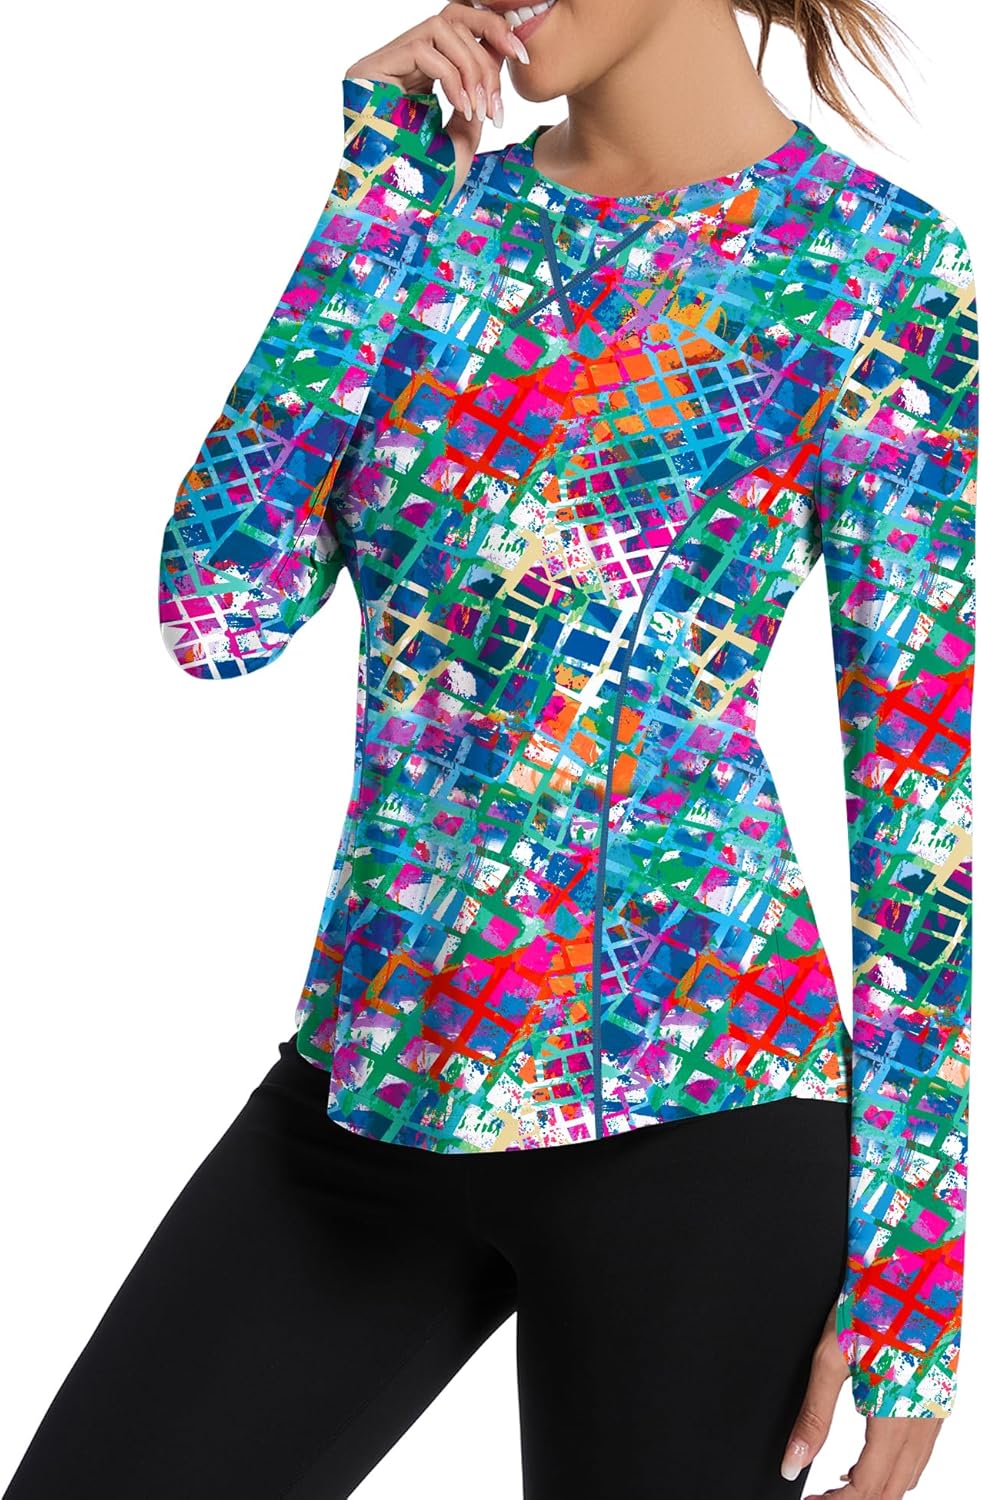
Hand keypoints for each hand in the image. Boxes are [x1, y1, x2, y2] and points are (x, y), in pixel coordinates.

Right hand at [345, 4, 529, 197]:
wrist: (404, 211)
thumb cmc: (430, 184)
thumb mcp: (464, 135)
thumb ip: (477, 96)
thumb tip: (496, 57)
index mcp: (416, 75)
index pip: (455, 32)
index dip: (492, 34)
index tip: (522, 57)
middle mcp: (397, 63)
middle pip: (450, 17)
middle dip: (486, 49)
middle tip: (499, 97)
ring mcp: (382, 64)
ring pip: (440, 27)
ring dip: (471, 66)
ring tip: (480, 109)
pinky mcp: (370, 69)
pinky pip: (424, 49)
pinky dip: (452, 77)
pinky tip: (462, 109)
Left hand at [781, 1304, 943, 1496]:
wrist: (914, 1264)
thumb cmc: (871, 1301)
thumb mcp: (831, 1357)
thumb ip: (813, 1416)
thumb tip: (792, 1463)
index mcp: (896, 1415)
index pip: (868, 1488)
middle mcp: (924, 1419)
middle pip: (892, 1490)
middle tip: (819, 1497)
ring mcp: (936, 1410)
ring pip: (910, 1475)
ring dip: (876, 1487)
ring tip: (838, 1482)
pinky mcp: (939, 1397)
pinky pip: (920, 1452)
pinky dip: (894, 1467)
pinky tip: (867, 1455)